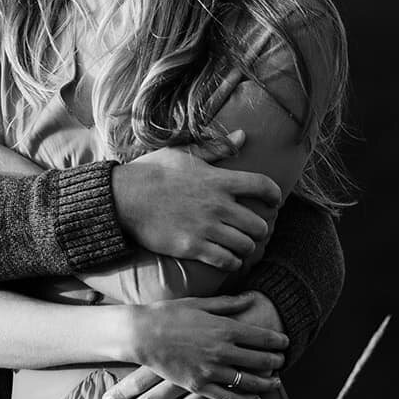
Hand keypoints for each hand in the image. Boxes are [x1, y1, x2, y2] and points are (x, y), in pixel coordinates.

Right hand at [111, 136, 279, 271]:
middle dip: (259, 229)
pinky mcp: (193, 247)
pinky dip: (232, 262)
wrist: (124, 197)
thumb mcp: (184, 153)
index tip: (273, 202)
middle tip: (253, 231)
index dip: (274, 195)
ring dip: (246, 248)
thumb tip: (242, 136)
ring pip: (246, 246)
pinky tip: (228, 259)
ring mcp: (206, 228)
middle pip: (259, 224)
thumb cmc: (152, 172)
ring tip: (240, 247)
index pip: (263, 186)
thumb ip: (216, 148)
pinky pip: (227, 261)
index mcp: (219, 180)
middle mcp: (218, 205)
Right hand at [112, 289, 284, 398]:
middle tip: (284, 361)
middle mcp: (222, 351)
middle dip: (276, 361)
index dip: (278, 340)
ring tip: (276, 382)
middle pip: (260, 359)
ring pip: (248, 381)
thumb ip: (228, 304)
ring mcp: (210, 370)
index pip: (262, 337)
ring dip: (266, 382)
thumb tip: (250, 298)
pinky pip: (228, 398)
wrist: (141, 335)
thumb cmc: (169, 314)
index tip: (286, 342)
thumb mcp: (200, 303)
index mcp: (224, 328)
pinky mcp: (198, 386)